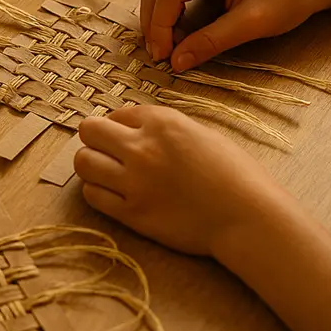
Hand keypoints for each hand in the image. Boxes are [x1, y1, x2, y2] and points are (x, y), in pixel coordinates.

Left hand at [73, 106, 296, 257]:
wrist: (248, 217)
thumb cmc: (235, 174)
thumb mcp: (202, 134)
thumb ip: (165, 129)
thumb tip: (136, 130)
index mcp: (162, 122)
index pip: (116, 114)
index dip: (118, 125)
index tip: (125, 136)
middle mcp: (143, 148)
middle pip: (89, 131)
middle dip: (95, 138)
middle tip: (106, 150)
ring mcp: (134, 182)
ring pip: (83, 162)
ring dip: (91, 164)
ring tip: (105, 172)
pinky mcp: (132, 213)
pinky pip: (93, 195)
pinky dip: (97, 191)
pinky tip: (111, 192)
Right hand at [139, 0, 326, 71]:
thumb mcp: (252, 23)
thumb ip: (211, 41)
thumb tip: (177, 61)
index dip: (158, 25)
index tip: (163, 55)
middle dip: (152, 19)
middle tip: (160, 52)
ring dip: (157, 13)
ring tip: (169, 43)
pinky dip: (169, 8)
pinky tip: (179, 30)